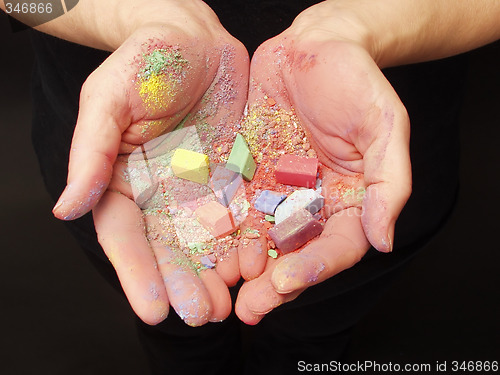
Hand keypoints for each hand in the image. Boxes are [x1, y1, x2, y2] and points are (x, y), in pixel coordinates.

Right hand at [52, 2, 248, 325]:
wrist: (197, 40)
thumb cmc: (147, 61)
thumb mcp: (109, 98)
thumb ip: (91, 153)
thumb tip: (67, 209)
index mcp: (123, 182)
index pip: (126, 237)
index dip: (137, 275)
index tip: (154, 311)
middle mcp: (161, 194)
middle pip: (169, 250)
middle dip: (184, 285)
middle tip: (202, 315)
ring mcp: (198, 189)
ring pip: (206, 242)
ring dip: (217, 276)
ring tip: (231, 304)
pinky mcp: (231, 178)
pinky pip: (240, 216)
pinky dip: (247, 242)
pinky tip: (259, 264)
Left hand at [235, 3, 411, 323]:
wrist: (313, 46)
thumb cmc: (355, 80)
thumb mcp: (384, 125)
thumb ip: (388, 183)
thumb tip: (384, 239)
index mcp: (349, 200)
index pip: (336, 247)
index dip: (314, 268)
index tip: (287, 282)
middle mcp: (312, 204)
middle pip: (294, 253)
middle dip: (272, 283)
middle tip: (249, 309)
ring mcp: (277, 191)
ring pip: (260, 238)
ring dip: (241, 267)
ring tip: (220, 289)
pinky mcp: (248, 173)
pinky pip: (234, 205)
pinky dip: (222, 230)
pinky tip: (205, 249)